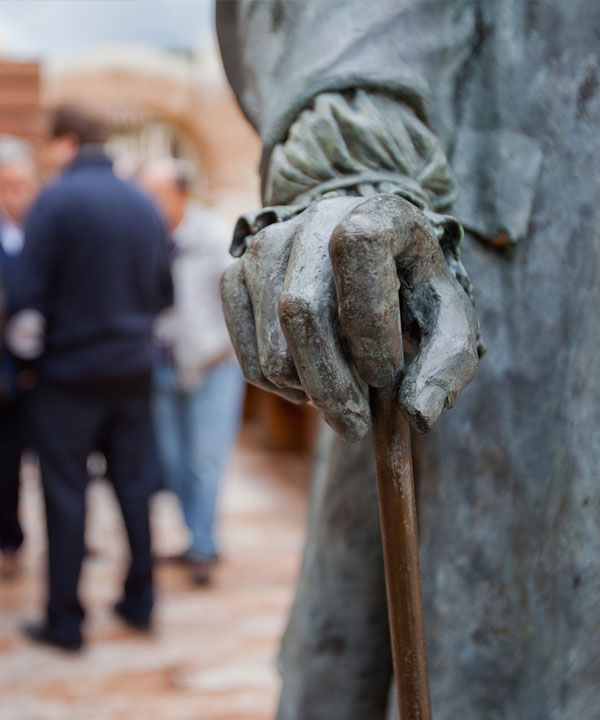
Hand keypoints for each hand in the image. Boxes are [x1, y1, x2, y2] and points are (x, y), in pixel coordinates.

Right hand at [221, 194, 479, 441]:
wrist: (368, 260)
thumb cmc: (412, 293)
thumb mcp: (449, 323)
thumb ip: (446, 366)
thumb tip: (419, 416)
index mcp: (377, 212)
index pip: (357, 248)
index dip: (370, 322)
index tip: (386, 375)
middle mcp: (313, 218)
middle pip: (299, 309)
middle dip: (330, 385)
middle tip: (356, 427)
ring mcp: (266, 246)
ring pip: (271, 346)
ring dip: (308, 390)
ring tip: (341, 393)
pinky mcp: (237, 275)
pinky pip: (245, 356)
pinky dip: (278, 387)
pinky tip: (308, 383)